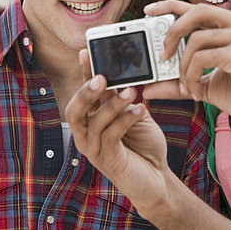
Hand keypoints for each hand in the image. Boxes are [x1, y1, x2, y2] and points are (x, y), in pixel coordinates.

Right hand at [65, 51, 172, 216]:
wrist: (157, 177)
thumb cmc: (143, 143)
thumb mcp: (134, 113)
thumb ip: (123, 96)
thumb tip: (120, 72)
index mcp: (91, 120)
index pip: (83, 93)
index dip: (82, 73)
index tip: (86, 52)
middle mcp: (86, 135)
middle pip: (73, 111)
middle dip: (85, 92)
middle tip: (101, 78)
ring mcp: (94, 150)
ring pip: (94, 123)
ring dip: (114, 104)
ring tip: (133, 91)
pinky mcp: (108, 162)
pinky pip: (111, 137)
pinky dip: (126, 119)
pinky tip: (140, 109)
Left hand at [144, 0, 230, 134]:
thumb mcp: (212, 86)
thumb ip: (183, 81)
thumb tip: (149, 87)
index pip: (199, 6)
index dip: (170, 5)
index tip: (149, 11)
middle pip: (196, 11)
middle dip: (171, 30)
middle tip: (161, 55)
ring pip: (196, 39)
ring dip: (183, 67)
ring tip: (187, 87)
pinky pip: (202, 57)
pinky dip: (191, 76)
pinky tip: (198, 92)